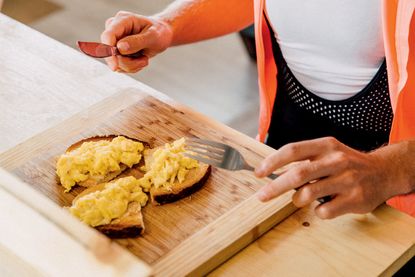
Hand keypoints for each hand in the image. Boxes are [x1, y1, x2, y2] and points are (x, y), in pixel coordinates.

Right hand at [101, 11, 172, 72]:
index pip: (108, 36)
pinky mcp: (116, 51)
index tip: (114, 66)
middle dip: (128, 62)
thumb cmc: (159, 32)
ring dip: (132, 65)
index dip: (108, 52)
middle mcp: (114, 29)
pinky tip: (140, 60)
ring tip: (144, 58)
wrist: (161, 36)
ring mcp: (114, 41)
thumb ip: (137, 41)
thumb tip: (120, 48)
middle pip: (110, 52)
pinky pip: (120, 66)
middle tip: (144, 60)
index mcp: (122, 20)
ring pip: (116, 62)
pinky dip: (132, 67)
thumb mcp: (153, 36)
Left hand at [254, 137, 408, 218]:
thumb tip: (270, 169)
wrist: (383, 172)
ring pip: (308, 194)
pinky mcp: (354, 199)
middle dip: (275, 187)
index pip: (293, 150)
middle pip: (297, 174)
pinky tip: (323, 205)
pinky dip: (317, 211)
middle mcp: (336, 160)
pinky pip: (324, 211)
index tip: (258, 173)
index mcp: (325, 145)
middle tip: (262, 196)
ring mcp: (347, 180)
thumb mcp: (327, 151)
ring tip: (299, 198)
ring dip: (297, 200)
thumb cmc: (347, 163)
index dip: (272, 162)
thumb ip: (303, 158)